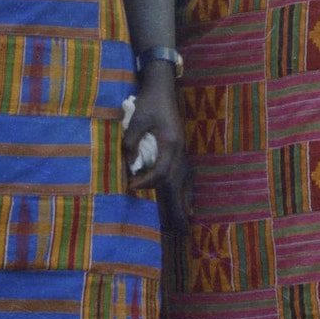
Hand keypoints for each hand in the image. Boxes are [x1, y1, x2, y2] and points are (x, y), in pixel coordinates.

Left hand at [126, 74, 187, 227]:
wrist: (163, 87)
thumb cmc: (149, 101)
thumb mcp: (136, 117)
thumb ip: (132, 140)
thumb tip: (129, 163)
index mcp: (169, 143)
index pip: (160, 172)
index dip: (146, 182)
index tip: (131, 186)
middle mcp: (180, 151)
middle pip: (179, 185)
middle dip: (178, 209)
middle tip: (179, 231)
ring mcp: (184, 151)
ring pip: (186, 183)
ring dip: (186, 204)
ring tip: (187, 224)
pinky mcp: (182, 150)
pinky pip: (188, 176)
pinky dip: (189, 192)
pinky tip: (190, 203)